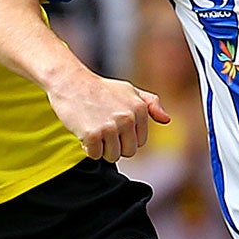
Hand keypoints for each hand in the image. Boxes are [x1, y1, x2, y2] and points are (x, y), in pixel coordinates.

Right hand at [47, 70, 169, 161]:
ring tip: (94, 129)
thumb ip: (150, 104)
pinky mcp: (92, 134)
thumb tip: (166, 119)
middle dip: (115, 145)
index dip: (125, 137)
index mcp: (139, 109)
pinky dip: (88, 148)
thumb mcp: (129, 90)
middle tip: (103, 129)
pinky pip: (95, 155)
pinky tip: (84, 132)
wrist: (71, 82)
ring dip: (101, 148)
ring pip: (112, 156)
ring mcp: (110, 127)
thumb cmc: (100, 88)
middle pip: (128, 152)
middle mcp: (127, 118)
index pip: (140, 142)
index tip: (114, 125)